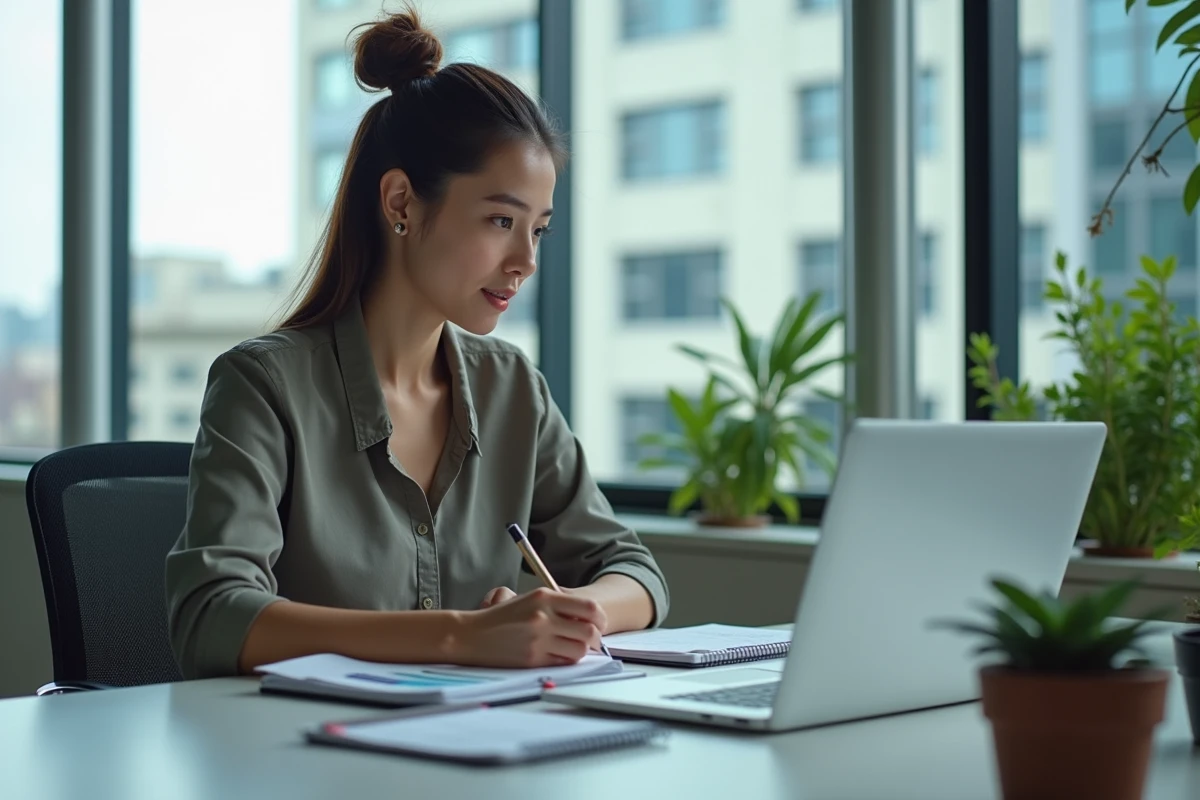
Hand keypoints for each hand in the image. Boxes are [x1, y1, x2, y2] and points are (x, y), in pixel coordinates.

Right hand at [456, 587, 605, 667]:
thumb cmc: (501, 617)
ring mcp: (539, 639)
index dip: (600, 618)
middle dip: (595, 639)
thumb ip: (557, 605)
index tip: (599, 623)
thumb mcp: (528, 600)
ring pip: (579, 650)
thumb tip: (586, 618)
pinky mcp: (533, 659)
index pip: (589, 607)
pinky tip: (557, 656)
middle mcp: (544, 616)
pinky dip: (565, 661)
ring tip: (571, 648)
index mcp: (544, 597)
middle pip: (589, 631)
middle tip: (591, 641)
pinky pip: (563, 662)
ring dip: (580, 651)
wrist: (471, 635)